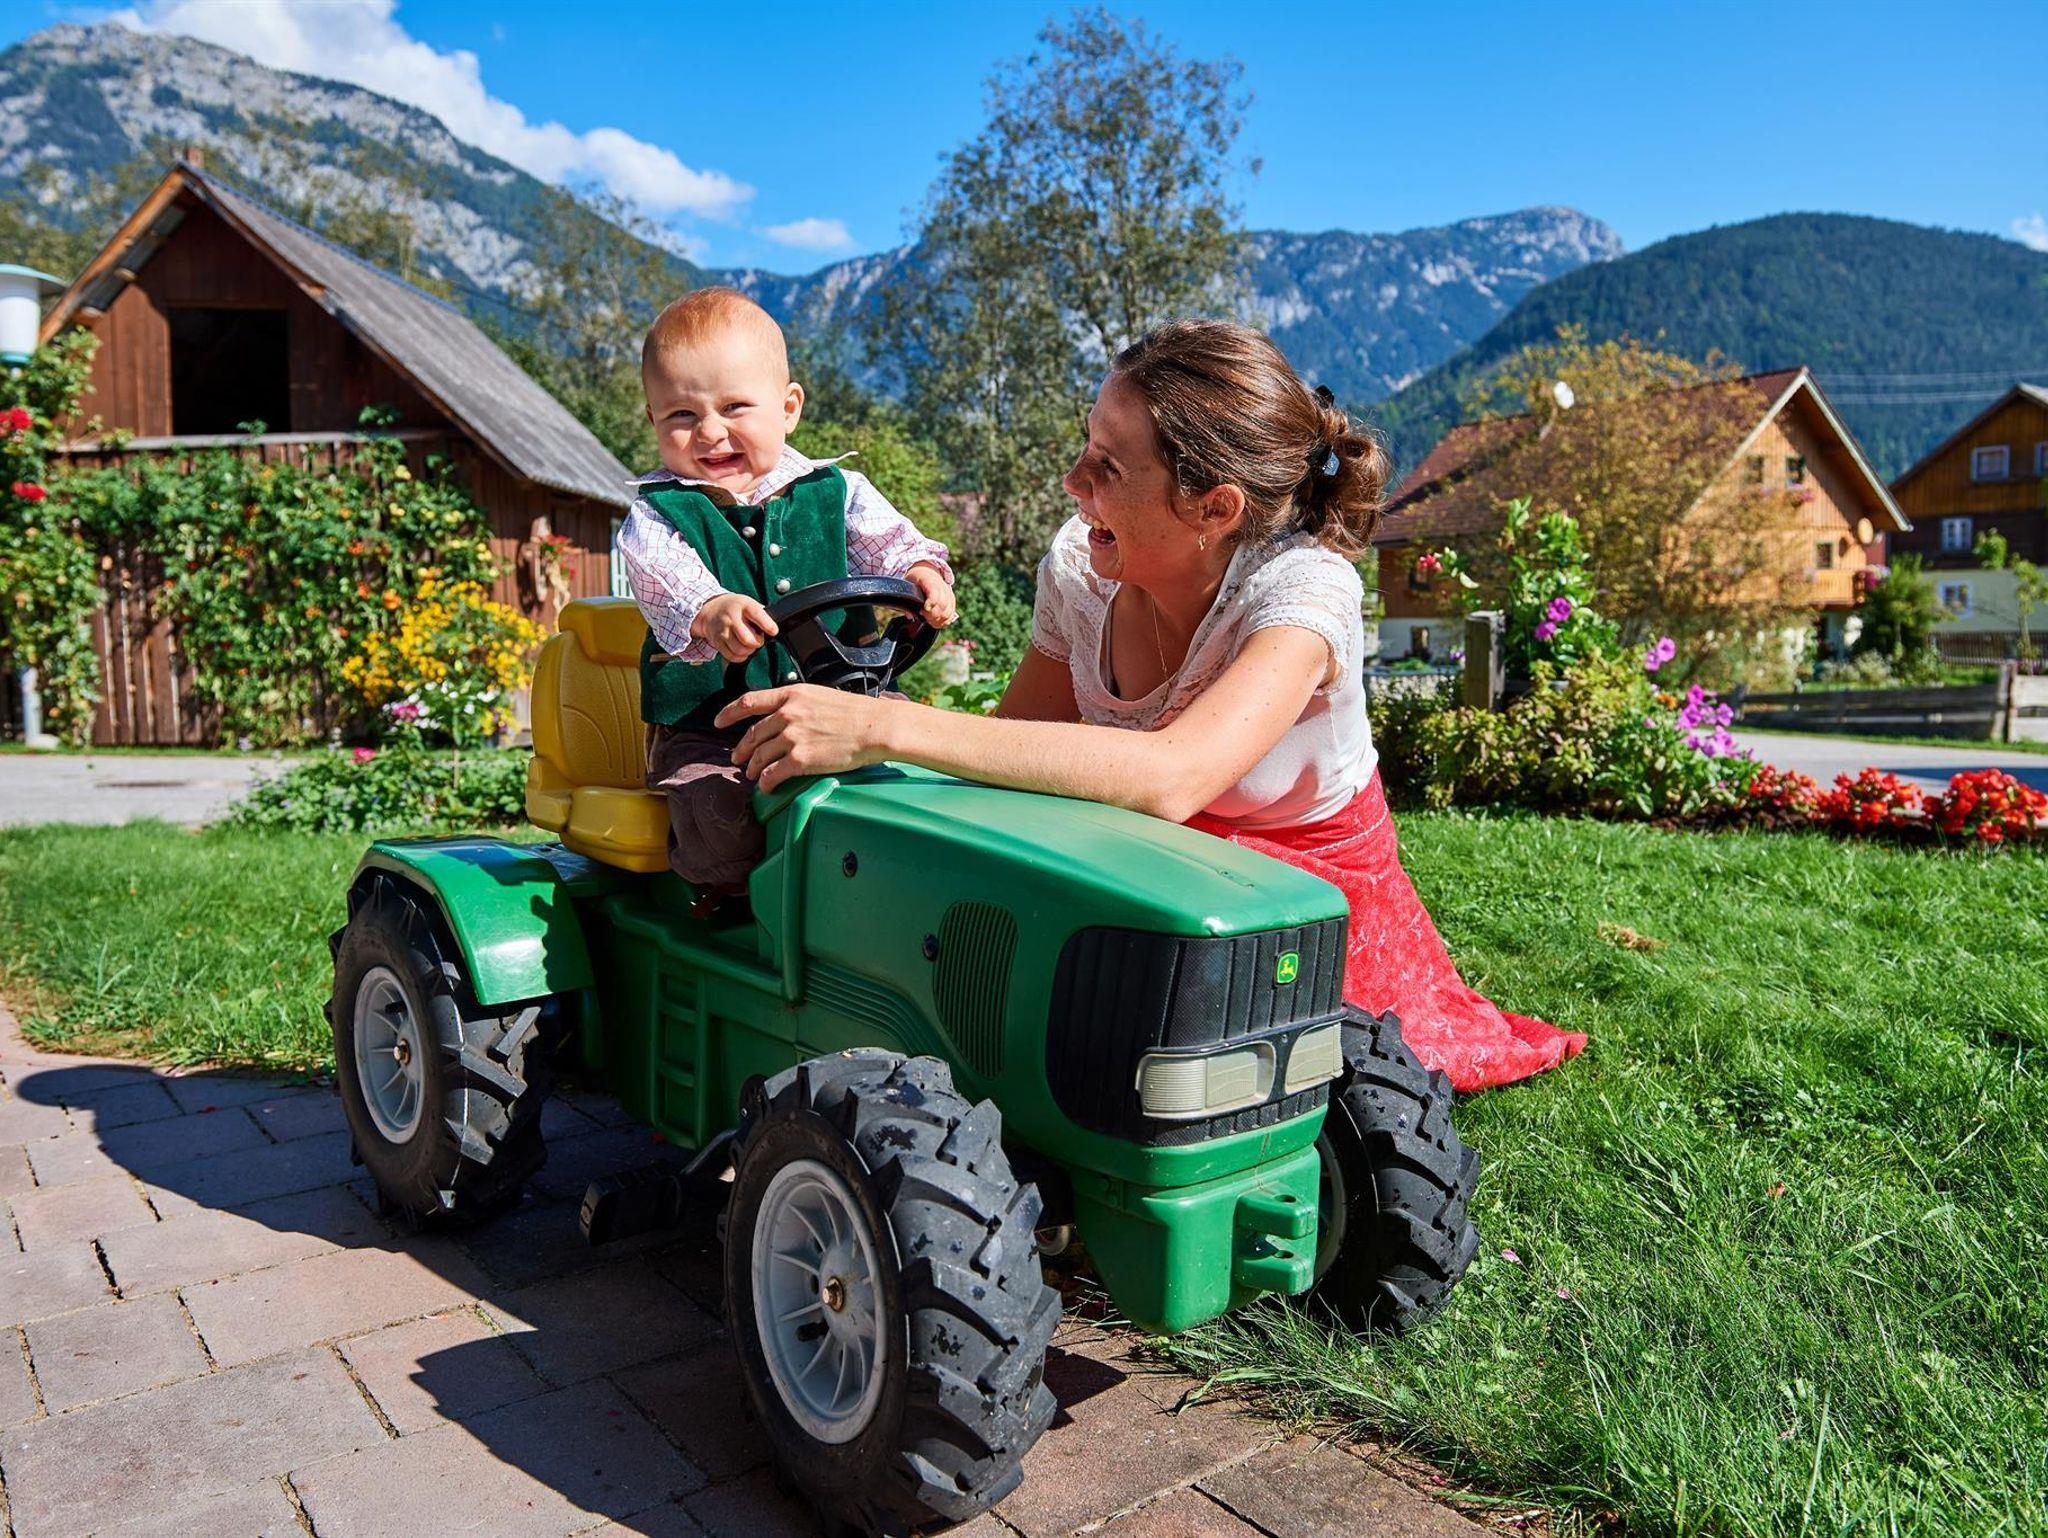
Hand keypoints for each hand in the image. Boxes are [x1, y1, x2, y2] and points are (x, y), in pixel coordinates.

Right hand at [692, 592, 778, 662]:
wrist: (711, 610)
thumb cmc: (735, 608)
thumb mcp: (749, 603)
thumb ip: (762, 614)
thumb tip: (775, 628)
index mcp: (744, 605)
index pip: (757, 615)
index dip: (768, 626)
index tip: (773, 631)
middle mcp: (731, 618)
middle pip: (748, 639)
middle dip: (757, 642)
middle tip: (758, 639)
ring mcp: (723, 630)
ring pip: (740, 650)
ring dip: (749, 651)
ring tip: (749, 644)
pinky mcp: (717, 642)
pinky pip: (732, 656)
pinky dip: (740, 657)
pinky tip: (741, 649)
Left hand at [714, 684, 894, 791]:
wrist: (875, 727)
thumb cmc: (855, 712)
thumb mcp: (820, 696)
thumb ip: (798, 703)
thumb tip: (784, 715)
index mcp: (791, 694)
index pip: (748, 701)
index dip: (728, 713)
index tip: (718, 722)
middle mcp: (787, 714)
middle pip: (752, 734)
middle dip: (742, 749)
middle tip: (738, 758)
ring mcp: (792, 737)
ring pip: (760, 756)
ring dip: (753, 768)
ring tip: (753, 775)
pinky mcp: (800, 760)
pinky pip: (773, 774)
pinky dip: (766, 783)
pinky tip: (767, 787)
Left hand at [906, 563, 956, 627]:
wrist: (927, 571)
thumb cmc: (916, 579)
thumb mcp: (907, 584)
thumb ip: (906, 599)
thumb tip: (910, 616)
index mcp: (929, 580)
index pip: (935, 592)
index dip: (932, 602)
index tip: (925, 609)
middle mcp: (942, 587)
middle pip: (942, 605)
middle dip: (932, 615)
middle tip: (922, 615)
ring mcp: (948, 594)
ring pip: (948, 612)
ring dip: (937, 620)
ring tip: (928, 619)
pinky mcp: (951, 601)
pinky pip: (951, 615)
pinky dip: (943, 621)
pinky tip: (935, 621)